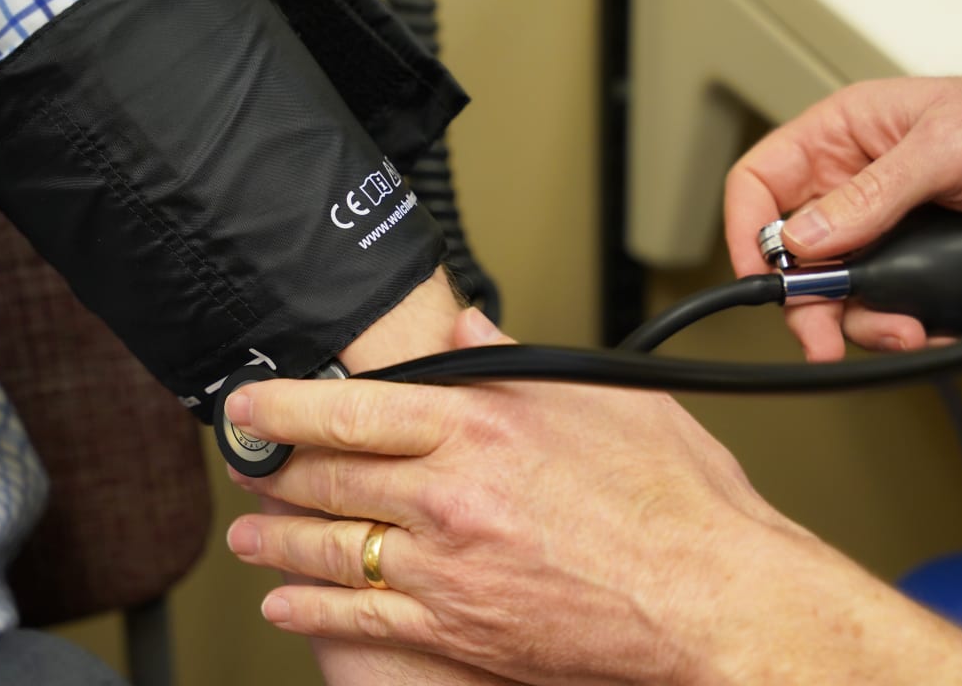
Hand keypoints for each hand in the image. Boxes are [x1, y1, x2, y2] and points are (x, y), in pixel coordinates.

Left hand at [223, 309, 961, 684]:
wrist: (713, 600)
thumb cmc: (679, 504)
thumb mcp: (609, 399)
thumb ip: (523, 361)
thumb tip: (473, 330)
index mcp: (483, 425)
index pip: (351, 407)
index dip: (282, 404)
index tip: (250, 403)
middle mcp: (451, 496)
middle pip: (326, 478)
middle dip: (272, 471)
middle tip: (248, 464)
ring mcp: (447, 570)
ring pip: (329, 551)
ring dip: (276, 541)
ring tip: (251, 535)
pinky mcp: (456, 632)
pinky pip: (358, 620)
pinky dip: (310, 608)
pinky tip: (288, 601)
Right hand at [723, 48, 961, 359]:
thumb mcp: (947, 149)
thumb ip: (872, 194)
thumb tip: (806, 239)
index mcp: (843, 135)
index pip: (761, 183)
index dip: (748, 233)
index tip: (762, 280)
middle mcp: (853, 183)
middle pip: (792, 255)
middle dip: (809, 302)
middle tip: (823, 338)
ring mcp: (885, 228)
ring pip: (839, 293)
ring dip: (865, 322)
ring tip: (904, 329)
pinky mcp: (917, 264)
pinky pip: (887, 308)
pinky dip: (903, 328)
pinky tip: (928, 326)